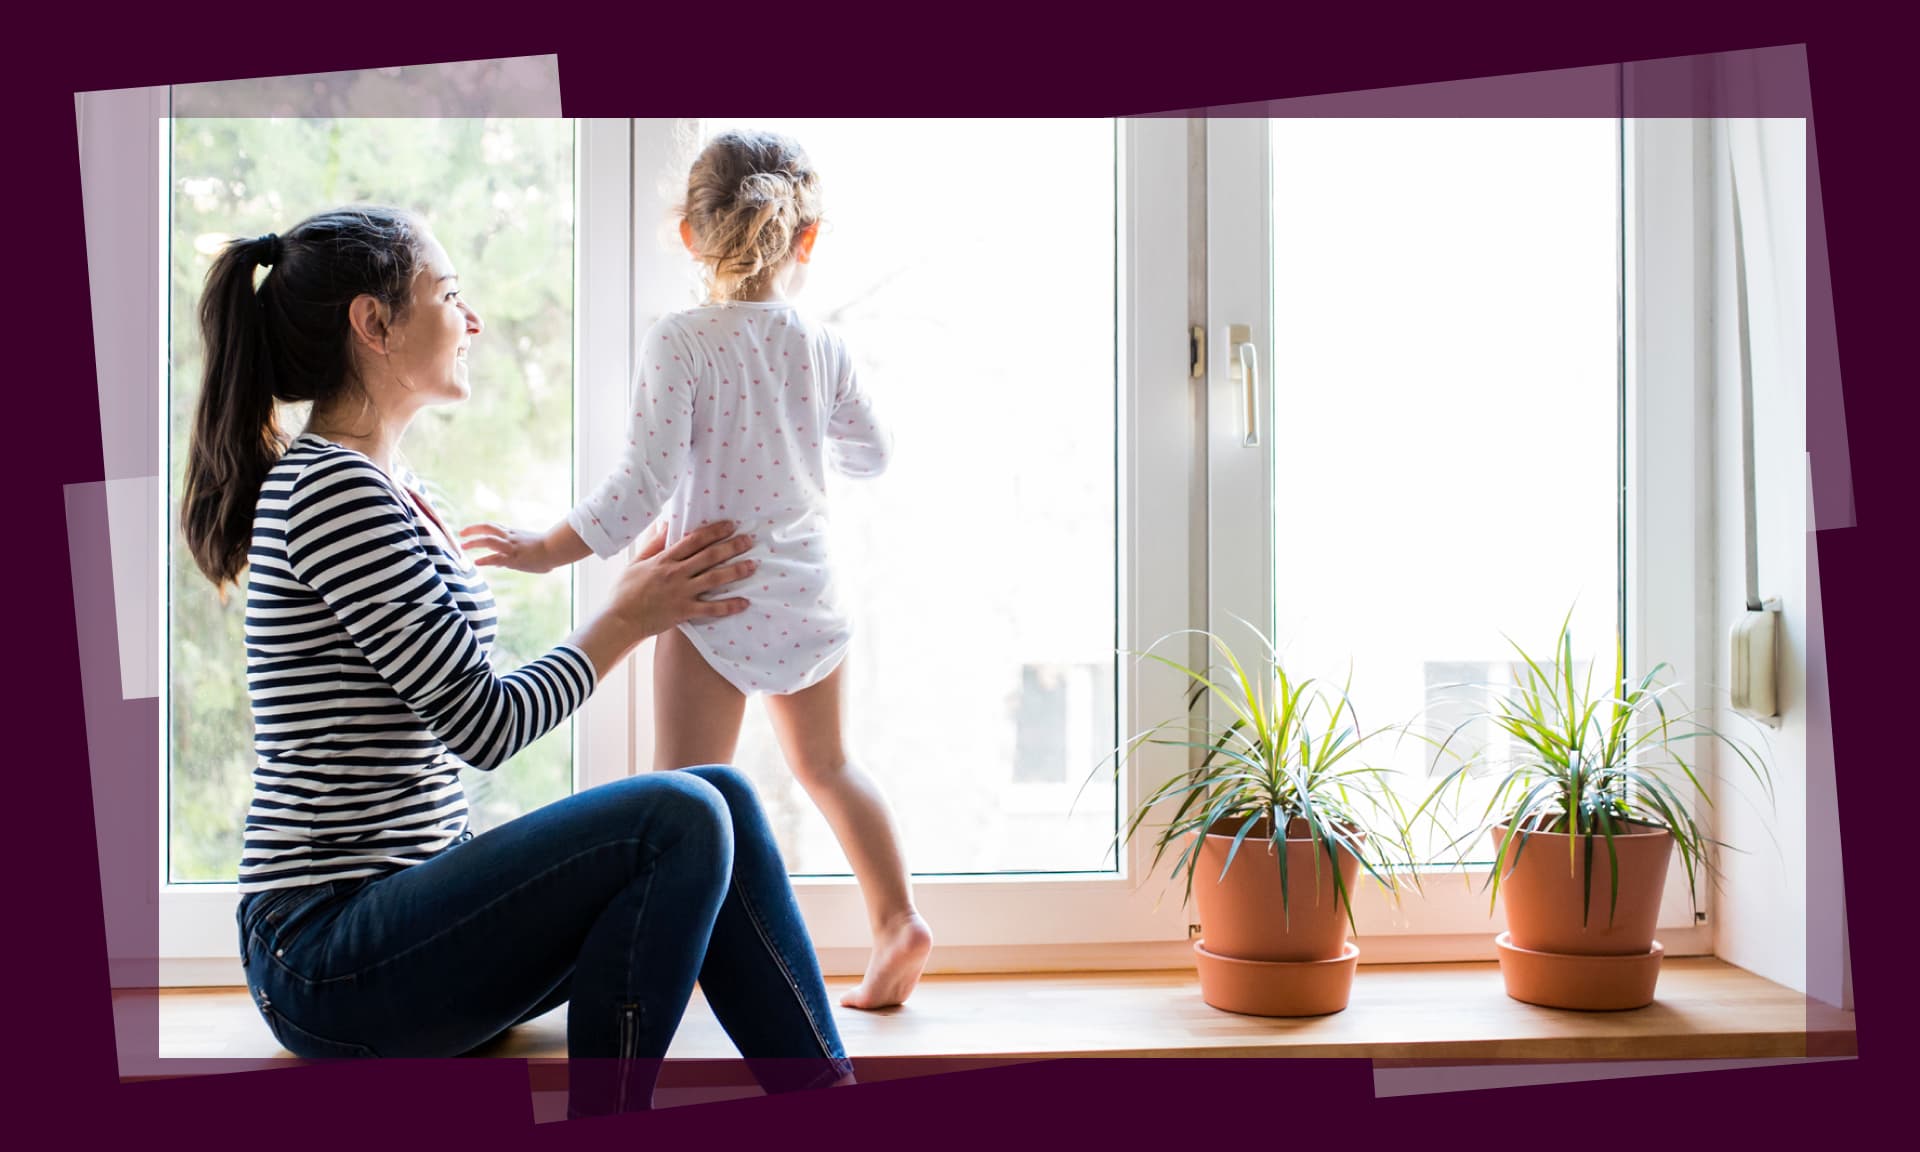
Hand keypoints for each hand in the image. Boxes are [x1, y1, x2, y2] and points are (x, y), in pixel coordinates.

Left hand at [460, 523, 554, 572]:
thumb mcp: (528, 549)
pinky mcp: (514, 557)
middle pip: (487, 528)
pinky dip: (485, 560)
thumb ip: (514, 555)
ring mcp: (511, 546)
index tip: (471, 531)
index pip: (493, 527)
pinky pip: (496, 557)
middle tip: (461, 533)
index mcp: (514, 533)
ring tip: (463, 547)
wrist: (556, 548)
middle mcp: (510, 537)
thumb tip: (501, 564)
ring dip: (474, 542)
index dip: (480, 528)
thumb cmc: (548, 549)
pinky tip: (476, 562)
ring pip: (488, 540)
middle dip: (472, 529)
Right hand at [606, 519, 755, 639]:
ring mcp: (681, 592)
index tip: (730, 525)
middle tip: (749, 540)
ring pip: (714, 579)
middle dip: (731, 546)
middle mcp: (675, 573)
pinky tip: (745, 603)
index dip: (714, 531)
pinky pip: (711, 609)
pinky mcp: (684, 612)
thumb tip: (667, 523)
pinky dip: (729, 606)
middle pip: (709, 556)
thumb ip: (654, 542)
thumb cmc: (625, 590)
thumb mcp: (637, 561)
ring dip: (736, 571)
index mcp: (664, 559)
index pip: (694, 540)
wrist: (619, 619)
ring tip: (752, 565)